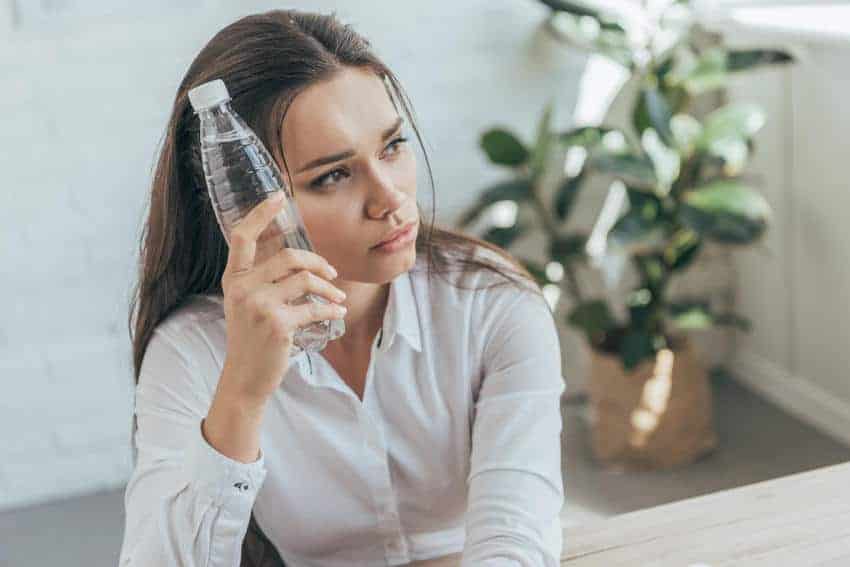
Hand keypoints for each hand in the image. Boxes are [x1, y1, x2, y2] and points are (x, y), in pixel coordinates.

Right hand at [218, 193, 347, 407]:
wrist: (245, 378)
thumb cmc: (251, 340)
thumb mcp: (246, 305)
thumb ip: (262, 280)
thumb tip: (299, 258)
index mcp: (233, 279)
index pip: (242, 236)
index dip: (261, 213)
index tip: (278, 196)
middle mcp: (243, 289)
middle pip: (289, 257)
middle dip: (318, 262)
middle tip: (331, 273)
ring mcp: (259, 306)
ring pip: (305, 279)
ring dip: (329, 289)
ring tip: (338, 298)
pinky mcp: (278, 324)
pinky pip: (314, 307)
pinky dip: (331, 309)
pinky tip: (338, 312)